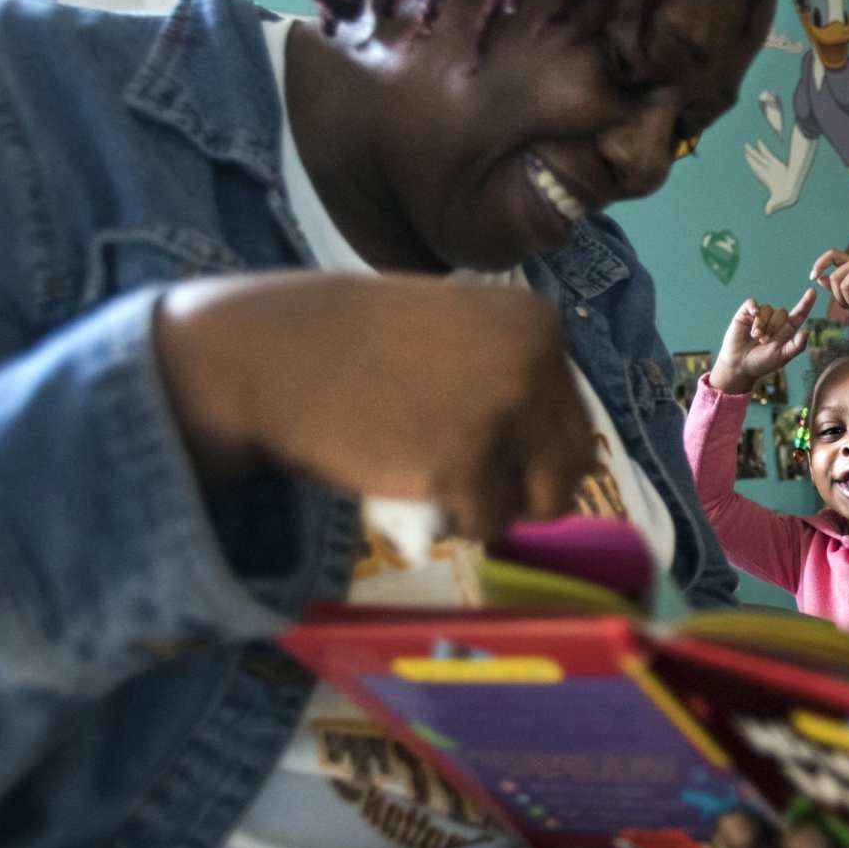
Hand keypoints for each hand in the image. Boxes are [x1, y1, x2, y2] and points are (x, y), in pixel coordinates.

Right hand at [155, 271, 593, 538]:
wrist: (273, 356)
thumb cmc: (355, 342)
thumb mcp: (455, 331)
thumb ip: (510, 373)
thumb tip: (573, 453)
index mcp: (539, 325)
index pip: (575, 412)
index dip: (533, 443)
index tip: (479, 438)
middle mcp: (535, 364)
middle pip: (575, 462)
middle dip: (530, 484)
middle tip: (475, 484)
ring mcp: (504, 414)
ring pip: (541, 500)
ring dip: (497, 504)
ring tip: (442, 483)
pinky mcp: (464, 465)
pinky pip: (488, 523)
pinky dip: (454, 521)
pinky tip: (412, 485)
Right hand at [708, 288, 816, 395]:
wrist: (739, 365)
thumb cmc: (762, 363)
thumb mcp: (783, 357)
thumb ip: (797, 346)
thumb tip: (807, 331)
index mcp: (787, 330)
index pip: (799, 314)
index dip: (806, 303)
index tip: (813, 292)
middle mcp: (775, 321)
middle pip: (782, 312)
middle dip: (774, 328)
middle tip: (764, 342)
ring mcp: (761, 316)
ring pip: (767, 309)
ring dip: (761, 326)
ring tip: (755, 338)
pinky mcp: (746, 313)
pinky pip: (753, 304)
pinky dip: (753, 308)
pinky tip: (752, 315)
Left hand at [746, 140, 801, 214]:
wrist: (793, 194)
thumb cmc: (786, 197)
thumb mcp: (778, 201)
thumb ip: (772, 205)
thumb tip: (767, 213)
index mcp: (766, 177)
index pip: (757, 167)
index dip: (752, 161)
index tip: (747, 154)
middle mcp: (767, 172)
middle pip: (758, 161)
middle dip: (751, 154)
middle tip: (746, 147)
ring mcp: (772, 169)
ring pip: (761, 158)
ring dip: (754, 152)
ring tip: (747, 145)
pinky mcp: (778, 166)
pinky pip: (769, 156)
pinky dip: (763, 150)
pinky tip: (759, 143)